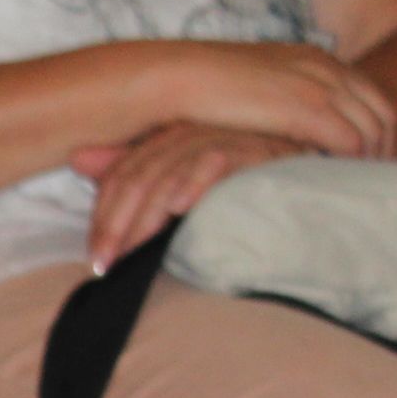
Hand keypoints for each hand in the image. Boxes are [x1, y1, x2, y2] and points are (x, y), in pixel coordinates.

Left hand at [69, 123, 310, 271]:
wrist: (318, 186)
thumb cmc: (250, 189)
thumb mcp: (188, 191)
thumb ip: (138, 175)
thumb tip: (78, 160)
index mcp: (173, 140)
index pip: (125, 174)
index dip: (104, 216)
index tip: (98, 259)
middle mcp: (194, 132)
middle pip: (140, 174)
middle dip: (118, 223)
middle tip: (106, 265)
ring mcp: (226, 135)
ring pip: (170, 170)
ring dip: (148, 214)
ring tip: (132, 251)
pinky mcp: (258, 145)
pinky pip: (218, 159)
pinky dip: (196, 182)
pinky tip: (180, 209)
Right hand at [153, 41, 396, 161]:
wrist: (180, 75)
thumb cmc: (202, 86)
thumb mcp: (254, 83)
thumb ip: (278, 97)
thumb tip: (282, 124)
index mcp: (316, 59)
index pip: (370, 96)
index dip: (374, 131)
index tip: (365, 160)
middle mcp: (328, 69)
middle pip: (382, 113)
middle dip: (383, 149)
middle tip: (370, 182)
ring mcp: (321, 88)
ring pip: (372, 131)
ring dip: (369, 162)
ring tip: (356, 190)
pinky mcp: (309, 110)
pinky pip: (351, 143)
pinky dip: (350, 164)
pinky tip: (337, 183)